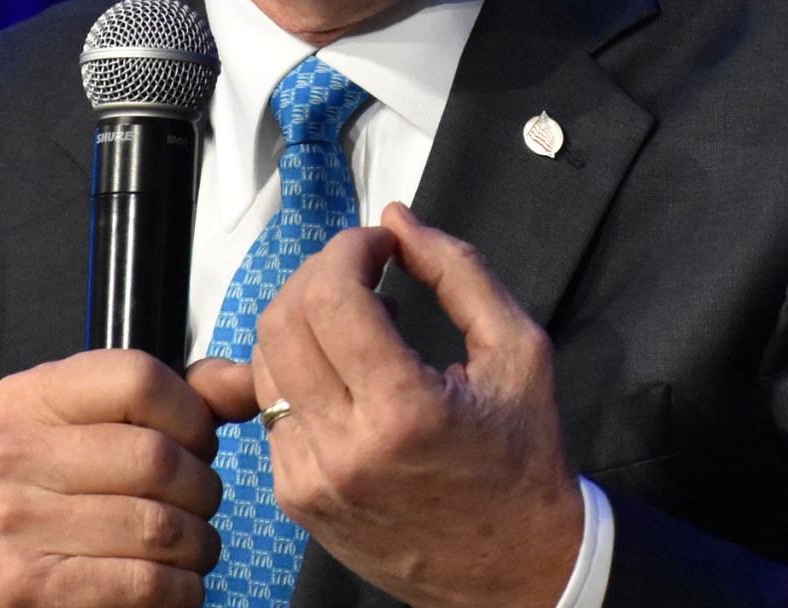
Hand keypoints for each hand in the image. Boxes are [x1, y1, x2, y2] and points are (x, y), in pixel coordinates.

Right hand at [0, 349, 240, 607]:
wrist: (13, 582)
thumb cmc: (75, 498)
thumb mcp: (112, 427)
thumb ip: (186, 396)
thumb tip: (247, 381)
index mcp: (28, 397)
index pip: (140, 379)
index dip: (191, 416)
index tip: (195, 443)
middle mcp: (8, 454)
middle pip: (156, 457)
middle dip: (201, 487)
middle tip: (196, 502)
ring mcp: (13, 522)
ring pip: (158, 526)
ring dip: (197, 543)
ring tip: (188, 544)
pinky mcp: (29, 586)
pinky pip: (147, 582)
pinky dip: (181, 587)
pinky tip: (171, 580)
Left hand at [219, 201, 583, 607]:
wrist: (515, 568)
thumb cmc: (523, 464)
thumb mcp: (519, 350)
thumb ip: (458, 271)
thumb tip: (399, 221)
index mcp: (405, 412)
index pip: (331, 297)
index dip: (350, 250)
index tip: (380, 247)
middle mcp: (346, 450)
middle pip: (282, 320)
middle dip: (321, 274)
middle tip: (364, 272)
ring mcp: (312, 478)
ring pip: (263, 360)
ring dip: (303, 318)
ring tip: (357, 320)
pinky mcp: (296, 497)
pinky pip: (270, 406)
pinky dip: (299, 370)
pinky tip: (345, 372)